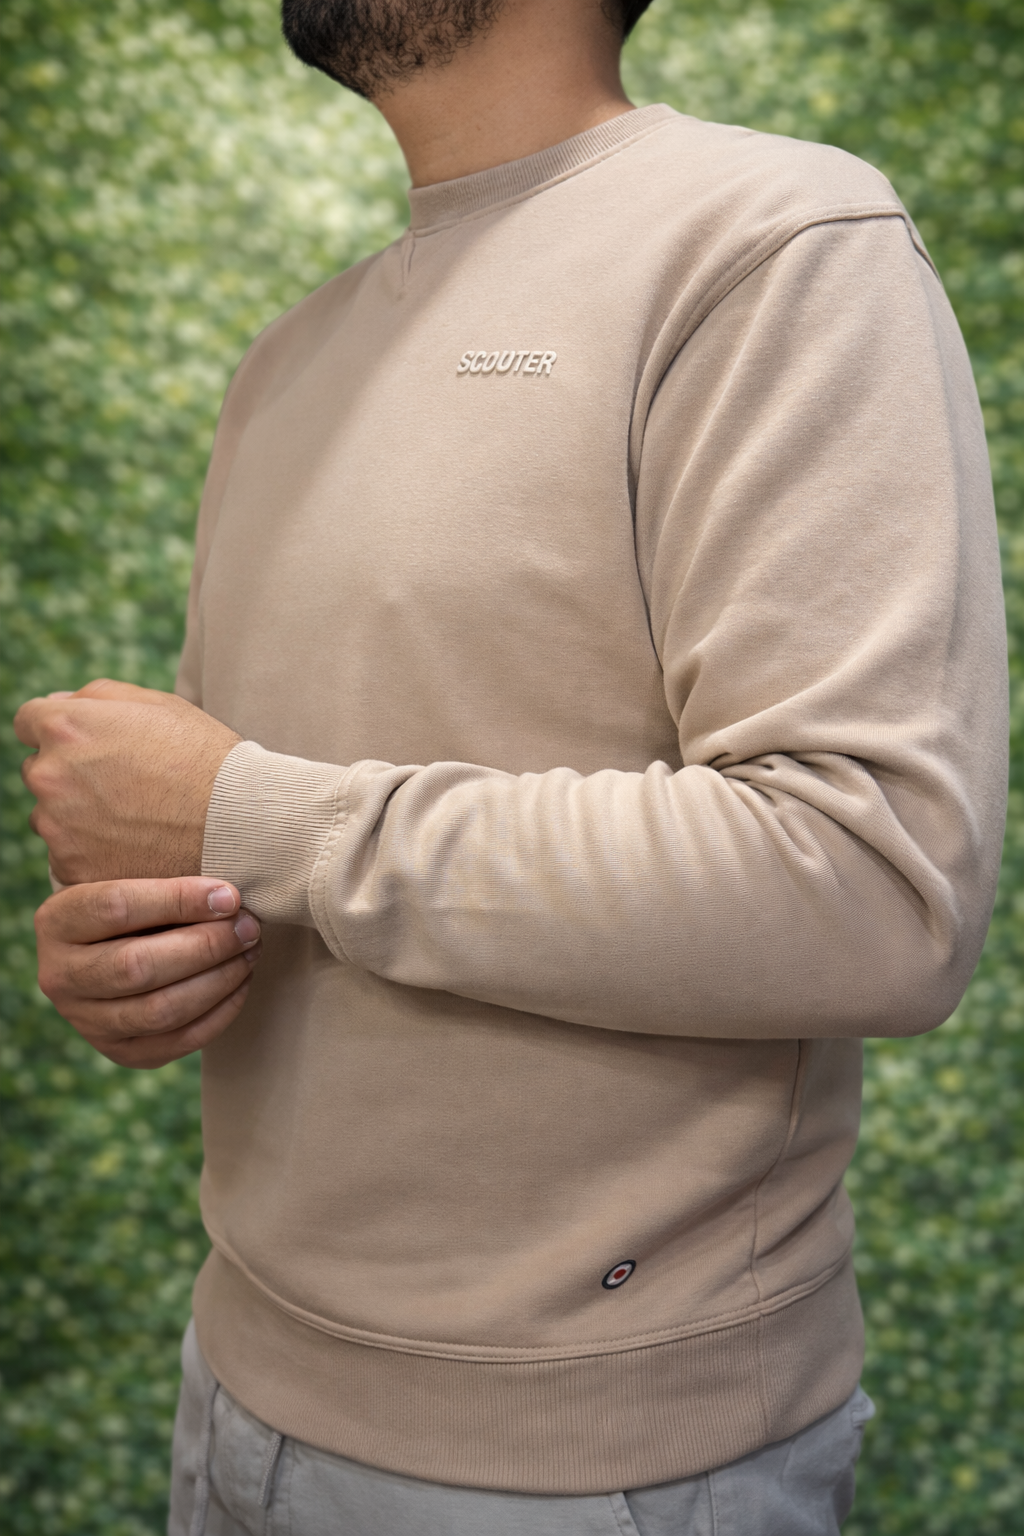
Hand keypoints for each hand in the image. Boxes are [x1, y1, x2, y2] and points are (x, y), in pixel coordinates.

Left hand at [14, 678, 240, 884]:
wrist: (240, 825)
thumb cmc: (207, 759)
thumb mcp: (160, 704)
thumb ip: (99, 696)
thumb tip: (60, 702)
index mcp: (66, 727)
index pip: (29, 721)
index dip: (61, 731)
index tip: (89, 746)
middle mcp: (50, 776)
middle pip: (39, 772)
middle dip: (70, 775)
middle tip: (124, 787)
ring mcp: (58, 828)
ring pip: (53, 819)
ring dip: (79, 818)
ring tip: (136, 822)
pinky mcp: (72, 872)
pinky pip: (71, 860)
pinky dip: (95, 856)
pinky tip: (136, 848)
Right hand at [36, 877, 260, 1068]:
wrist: (107, 949)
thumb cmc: (133, 904)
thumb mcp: (126, 877)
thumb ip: (159, 872)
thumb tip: (226, 894)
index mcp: (57, 921)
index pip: (115, 908)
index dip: (178, 901)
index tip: (228, 895)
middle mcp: (60, 976)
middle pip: (136, 967)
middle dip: (205, 946)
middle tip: (248, 927)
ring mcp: (85, 1021)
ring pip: (158, 1011)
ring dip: (217, 981)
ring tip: (250, 951)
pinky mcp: (119, 1051)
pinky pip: (175, 1042)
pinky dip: (219, 1013)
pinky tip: (241, 982)